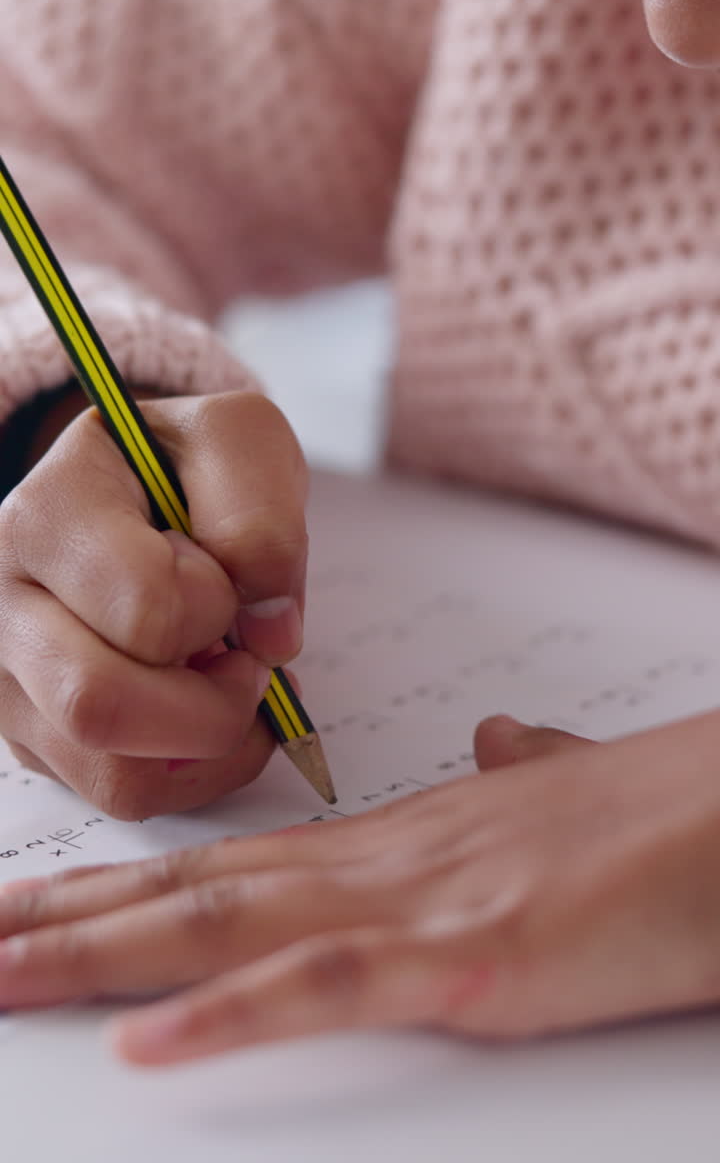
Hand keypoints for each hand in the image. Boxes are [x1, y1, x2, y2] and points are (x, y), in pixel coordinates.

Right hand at [0, 391, 307, 817]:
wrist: (135, 489)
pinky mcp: (36, 738)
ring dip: (208, 745)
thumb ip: (264, 521)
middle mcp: (3, 605)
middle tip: (248, 662)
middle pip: (99, 706)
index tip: (227, 579)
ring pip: (113, 774)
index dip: (217, 605)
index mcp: (46, 514)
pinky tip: (209, 711)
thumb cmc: (184, 468)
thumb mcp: (240, 443)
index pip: (143, 605)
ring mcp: (10, 682)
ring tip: (228, 683)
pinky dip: (195, 770)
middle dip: (213, 705)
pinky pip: (124, 794)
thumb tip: (270, 635)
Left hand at [2, 709, 719, 1064]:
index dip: (119, 889)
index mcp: (399, 846)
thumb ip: (519, 776)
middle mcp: (385, 864)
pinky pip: (332, 988)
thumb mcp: (570, 801)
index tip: (33, 909)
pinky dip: (233, 1015)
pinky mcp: (479, 957)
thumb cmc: (663, 818)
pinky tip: (145, 1046)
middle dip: (65, 922)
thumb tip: (496, 745)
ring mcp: (422, 906)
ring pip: (228, 928)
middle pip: (193, 893)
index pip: (226, 868)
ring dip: (97, 957)